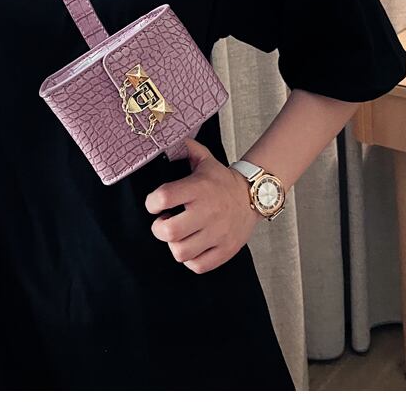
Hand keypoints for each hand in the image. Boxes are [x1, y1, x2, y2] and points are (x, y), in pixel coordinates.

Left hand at [144, 138, 264, 273]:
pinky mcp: (226, 250)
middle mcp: (208, 211)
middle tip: (164, 222)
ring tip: (179, 235)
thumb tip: (166, 139)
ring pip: (181, 252)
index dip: (152, 202)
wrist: (254, 196)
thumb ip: (185, 148)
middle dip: (159, 228)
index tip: (154, 203)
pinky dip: (191, 259)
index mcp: (199, 188)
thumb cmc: (221, 180)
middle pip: (168, 231)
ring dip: (174, 244)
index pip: (163, 197)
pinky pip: (198, 266)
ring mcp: (218, 233)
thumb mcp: (205, 160)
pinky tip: (193, 246)